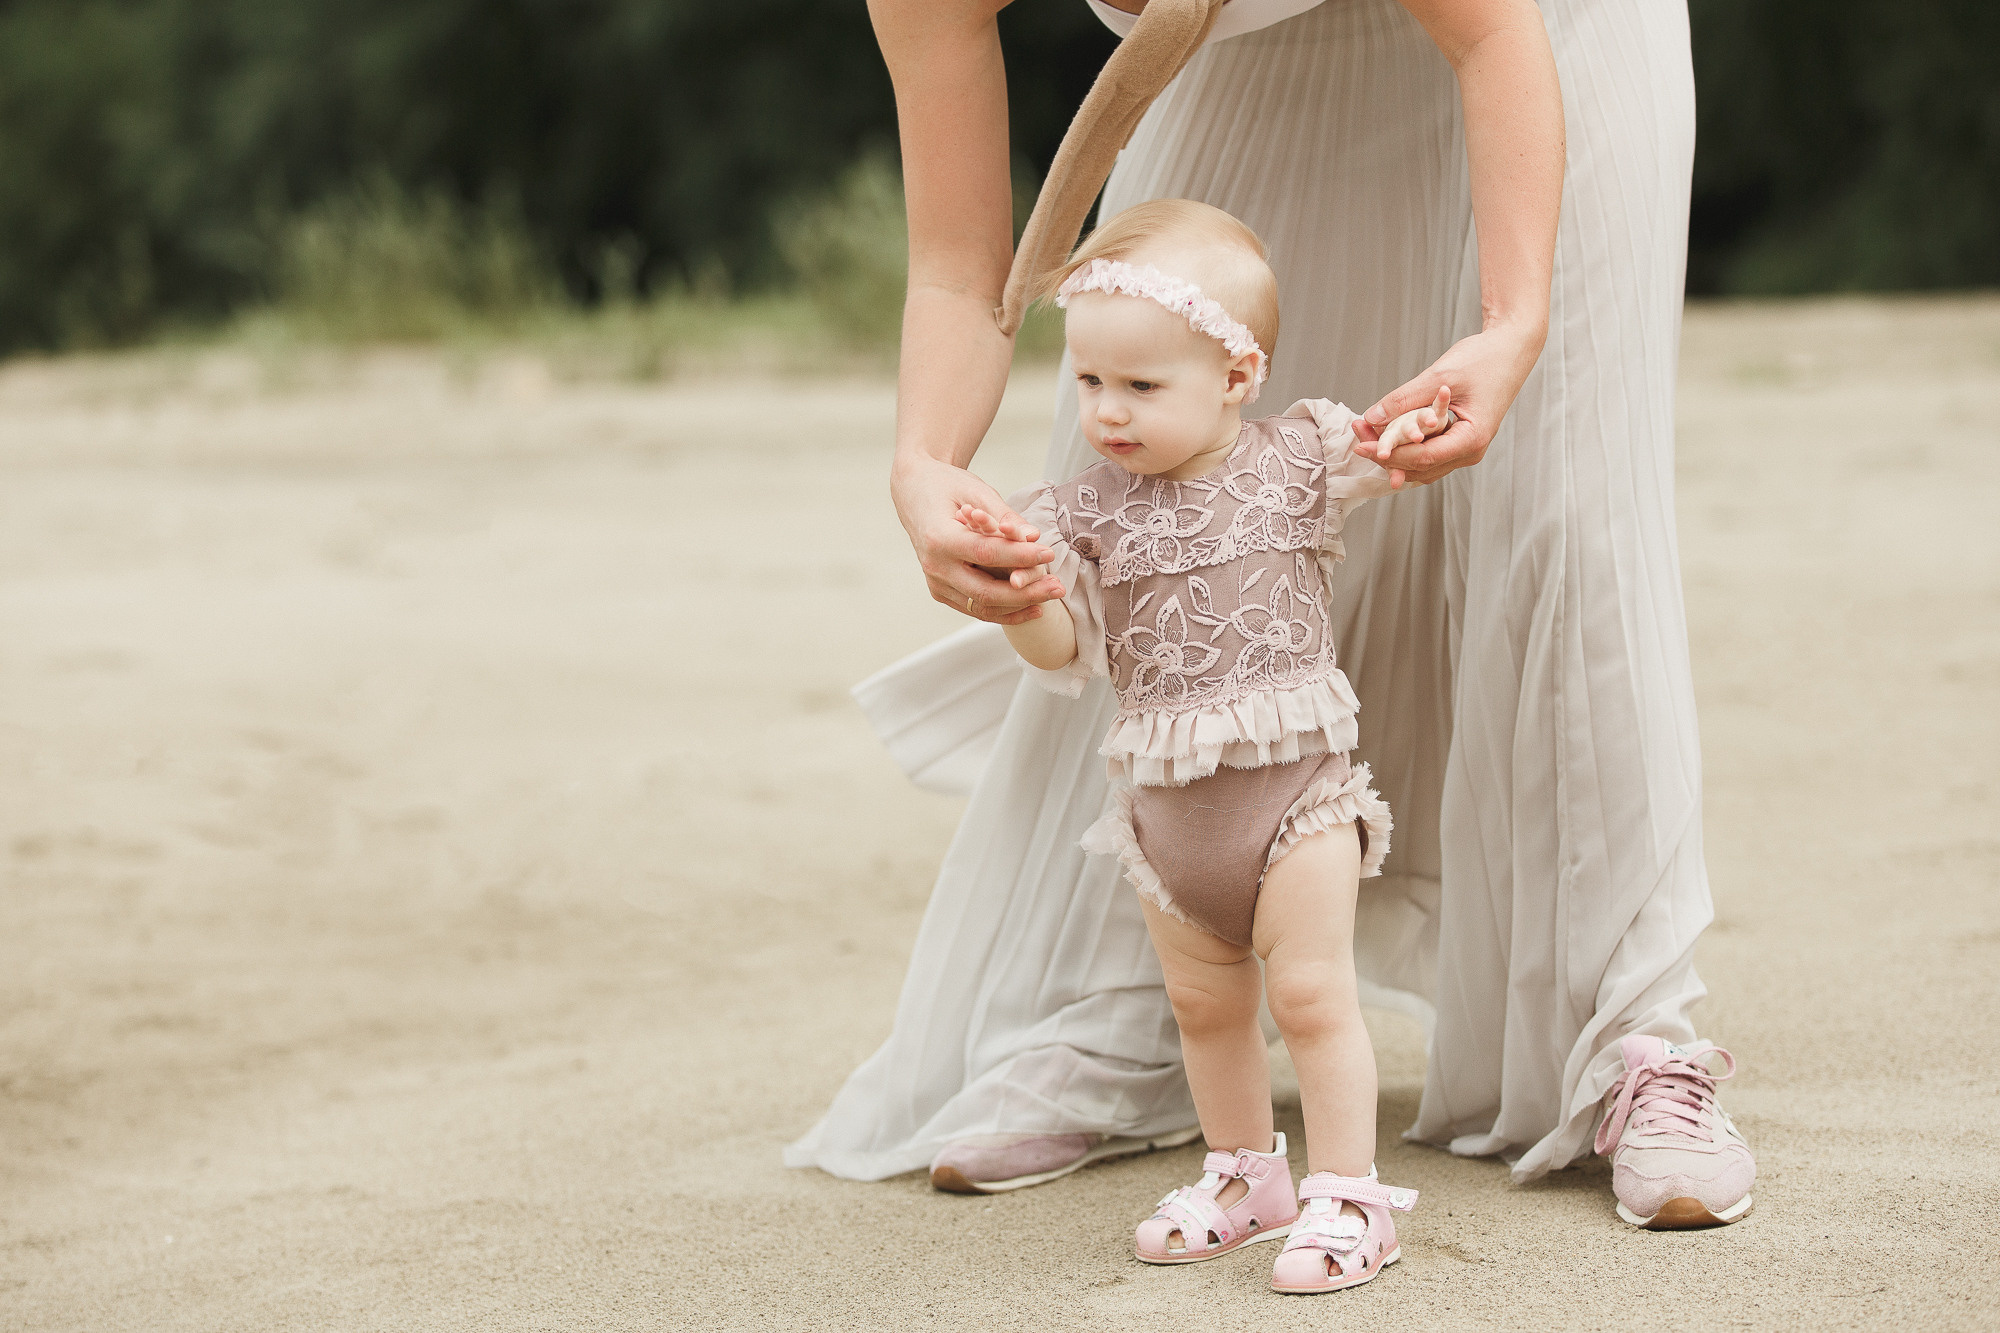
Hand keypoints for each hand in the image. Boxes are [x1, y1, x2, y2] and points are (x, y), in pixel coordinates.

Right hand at [891, 454, 1060, 624]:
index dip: (1020, 557)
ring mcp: (936, 583)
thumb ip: (1005, 516)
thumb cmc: (947, 486)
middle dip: (1026, 591)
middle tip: (1057, 586)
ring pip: (982, 607)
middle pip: (985, 591)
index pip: (986, 554)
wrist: (915, 492)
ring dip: (1020, 605)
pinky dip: (1005, 612)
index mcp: (939, 538)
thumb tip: (1034, 537)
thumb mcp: (976, 491)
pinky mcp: (941, 591)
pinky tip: (1033, 606)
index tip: (1048, 553)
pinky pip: (976, 608)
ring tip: (1051, 594)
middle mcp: (934, 566)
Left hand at [1358, 325, 1544, 488]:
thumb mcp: (1441, 375)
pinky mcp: (1459, 440)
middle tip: (1357, 437)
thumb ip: (1406, 398)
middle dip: (1385, 455)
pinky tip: (1384, 432)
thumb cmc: (1485, 359)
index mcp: (1473, 439)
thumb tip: (1372, 416)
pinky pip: (1428, 453)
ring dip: (1393, 452)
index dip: (1389, 454)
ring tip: (1365, 433)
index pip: (1423, 459)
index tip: (1361, 444)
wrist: (1511, 349)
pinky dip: (1406, 445)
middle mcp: (1470, 451)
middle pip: (1419, 467)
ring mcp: (1465, 449)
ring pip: (1422, 465)